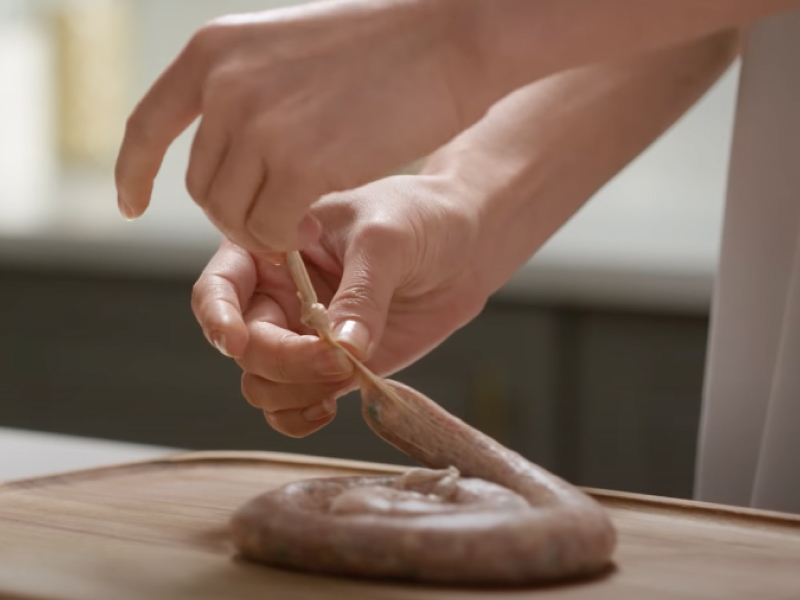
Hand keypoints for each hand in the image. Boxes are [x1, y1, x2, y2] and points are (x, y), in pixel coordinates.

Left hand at [116, 0, 469, 254]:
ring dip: (264, 230)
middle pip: (199, 185)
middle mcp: (224, 85)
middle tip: (279, 219)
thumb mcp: (287, 54)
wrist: (447, 38)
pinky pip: (271, 230)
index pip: (146, 124)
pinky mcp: (299, 163)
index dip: (133, 172)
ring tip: (302, 221)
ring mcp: (259, 123)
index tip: (131, 204)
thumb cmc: (380, 49)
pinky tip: (315, 227)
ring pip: (232, 214)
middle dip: (234, 212)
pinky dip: (289, 241)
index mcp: (214, 52)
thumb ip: (247, 97)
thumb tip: (231, 159)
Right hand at [192, 174, 486, 436]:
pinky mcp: (332, 367)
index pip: (219, 286)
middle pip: (245, 345)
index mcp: (272, 246)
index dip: (217, 317)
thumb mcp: (386, 240)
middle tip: (338, 360)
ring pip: (262, 382)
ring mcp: (303, 334)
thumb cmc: (420, 217)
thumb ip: (361, 293)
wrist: (465, 246)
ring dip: (294, 392)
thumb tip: (343, 349)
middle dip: (284, 361)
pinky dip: (300, 416)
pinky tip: (331, 407)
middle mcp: (277, 293)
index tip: (236, 341)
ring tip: (345, 374)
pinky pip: (293, 404)